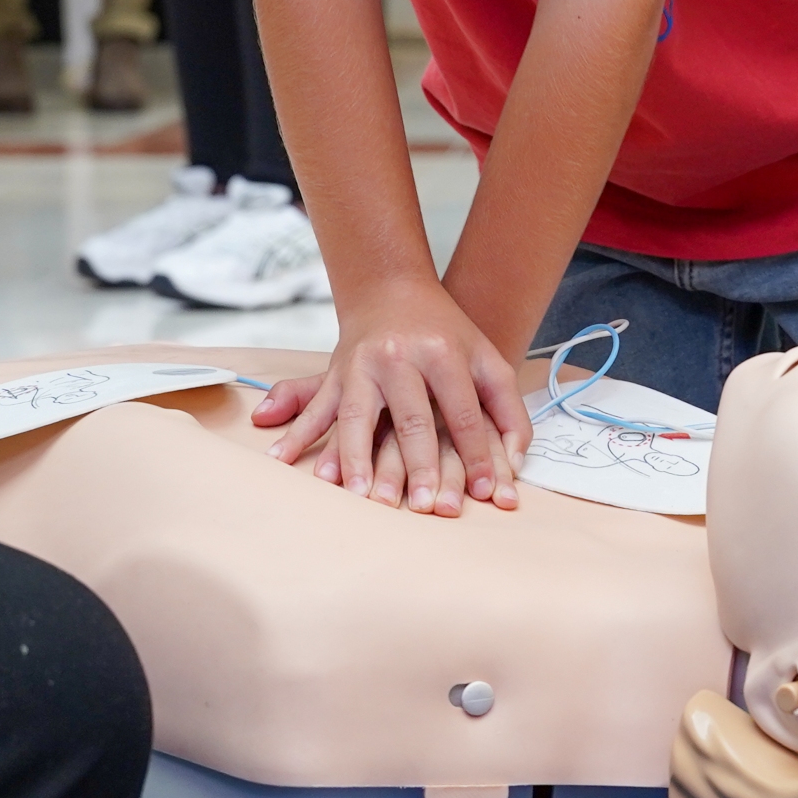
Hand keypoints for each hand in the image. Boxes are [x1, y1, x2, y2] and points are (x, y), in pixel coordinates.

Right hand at [255, 275, 526, 514]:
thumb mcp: (487, 358)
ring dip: (356, 458)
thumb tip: (516, 465)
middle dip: (418, 465)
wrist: (392, 290)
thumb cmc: (447, 336)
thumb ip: (509, 410)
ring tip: (362, 495)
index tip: (487, 493)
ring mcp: (360, 366)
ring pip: (356, 416)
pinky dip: (297, 434)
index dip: (477, 453)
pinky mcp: (333, 374)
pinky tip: (281, 460)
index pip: (463, 410)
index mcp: (442, 351)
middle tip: (425, 506)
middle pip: (410, 418)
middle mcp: (398, 357)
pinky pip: (314, 408)